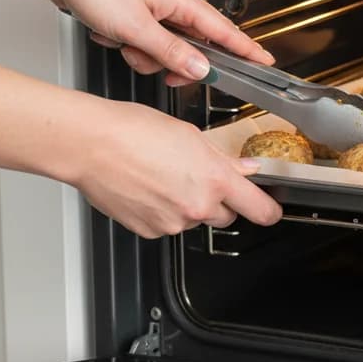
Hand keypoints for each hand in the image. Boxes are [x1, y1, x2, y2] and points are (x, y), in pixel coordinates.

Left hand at [52, 0, 272, 86]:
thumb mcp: (136, 28)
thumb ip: (172, 53)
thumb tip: (202, 69)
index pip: (225, 31)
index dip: (247, 49)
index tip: (265, 62)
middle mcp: (173, 0)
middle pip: (194, 45)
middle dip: (174, 61)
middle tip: (158, 67)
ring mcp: (155, 5)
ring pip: (168, 46)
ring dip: (147, 54)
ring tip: (124, 45)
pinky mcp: (137, 10)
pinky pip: (148, 40)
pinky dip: (132, 45)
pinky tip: (113, 37)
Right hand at [73, 100, 282, 238]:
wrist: (91, 144)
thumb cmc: (134, 131)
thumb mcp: (191, 135)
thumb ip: (222, 158)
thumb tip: (244, 168)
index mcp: (216, 180)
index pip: (260, 209)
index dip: (269, 210)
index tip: (271, 209)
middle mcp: (198, 206)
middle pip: (226, 216)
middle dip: (219, 202)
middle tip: (198, 179)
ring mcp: (173, 222)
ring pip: (194, 219)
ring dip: (187, 205)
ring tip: (164, 177)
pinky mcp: (150, 230)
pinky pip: (167, 225)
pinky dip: (163, 212)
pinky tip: (149, 189)